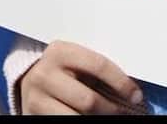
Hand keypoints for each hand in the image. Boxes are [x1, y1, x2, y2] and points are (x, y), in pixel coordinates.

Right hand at [18, 40, 143, 114]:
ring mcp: (36, 97)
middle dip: (111, 109)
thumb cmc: (62, 69)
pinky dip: (83, 121)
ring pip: (78, 118)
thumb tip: (130, 86)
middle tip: (123, 111)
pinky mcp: (33, 114)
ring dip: (99, 119)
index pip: (98, 65)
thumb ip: (95, 67)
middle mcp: (45, 73)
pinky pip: (66, 122)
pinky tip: (90, 118)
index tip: (136, 95)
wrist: (30, 80)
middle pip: (89, 100)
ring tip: (109, 115)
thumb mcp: (75, 60)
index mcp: (60, 51)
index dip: (121, 83)